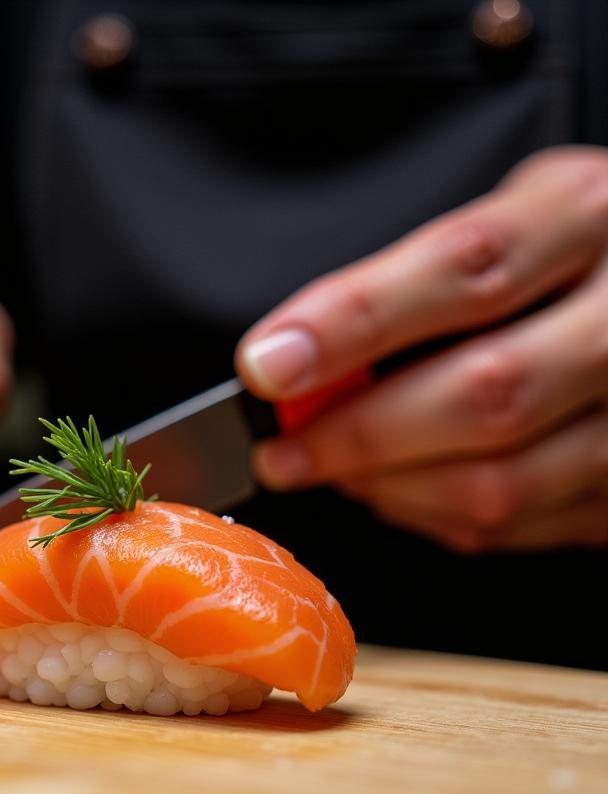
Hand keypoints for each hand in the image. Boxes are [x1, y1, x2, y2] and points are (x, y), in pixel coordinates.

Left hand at [236, 146, 607, 552]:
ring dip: (390, 488)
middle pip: (485, 393)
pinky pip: (521, 525)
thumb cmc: (568, 258)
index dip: (355, 322)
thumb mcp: (509, 225)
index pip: (464, 267)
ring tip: (337, 472)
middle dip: (357, 435)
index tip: (269, 366)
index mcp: (587, 216)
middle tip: (281, 454)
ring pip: (501, 482)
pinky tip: (400, 491)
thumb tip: (297, 363)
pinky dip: (437, 518)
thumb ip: (413, 285)